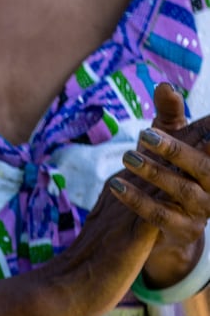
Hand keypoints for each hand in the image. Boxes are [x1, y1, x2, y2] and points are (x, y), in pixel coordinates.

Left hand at [111, 83, 209, 287]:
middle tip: (145, 134)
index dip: (209, 131)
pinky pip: (161, 216)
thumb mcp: (170, 141)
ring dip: (155, 173)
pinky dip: (138, 200)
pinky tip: (116, 185)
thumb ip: (169, 114)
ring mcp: (202, 211)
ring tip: (127, 157)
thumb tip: (165, 84)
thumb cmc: (171, 171)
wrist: (164, 226)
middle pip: (205, 167)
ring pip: (184, 191)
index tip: (205, 118)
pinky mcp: (183, 231)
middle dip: (177, 150)